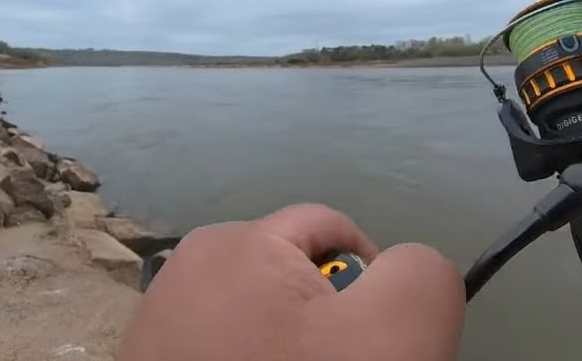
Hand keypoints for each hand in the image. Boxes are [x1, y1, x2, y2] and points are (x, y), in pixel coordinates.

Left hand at [116, 203, 464, 360]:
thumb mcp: (394, 332)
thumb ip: (420, 276)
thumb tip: (407, 270)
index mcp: (239, 241)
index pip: (335, 233)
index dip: (376, 288)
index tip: (375, 348)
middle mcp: (188, 271)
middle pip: (295, 281)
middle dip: (328, 328)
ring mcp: (162, 326)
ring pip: (259, 325)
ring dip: (288, 353)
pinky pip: (223, 353)